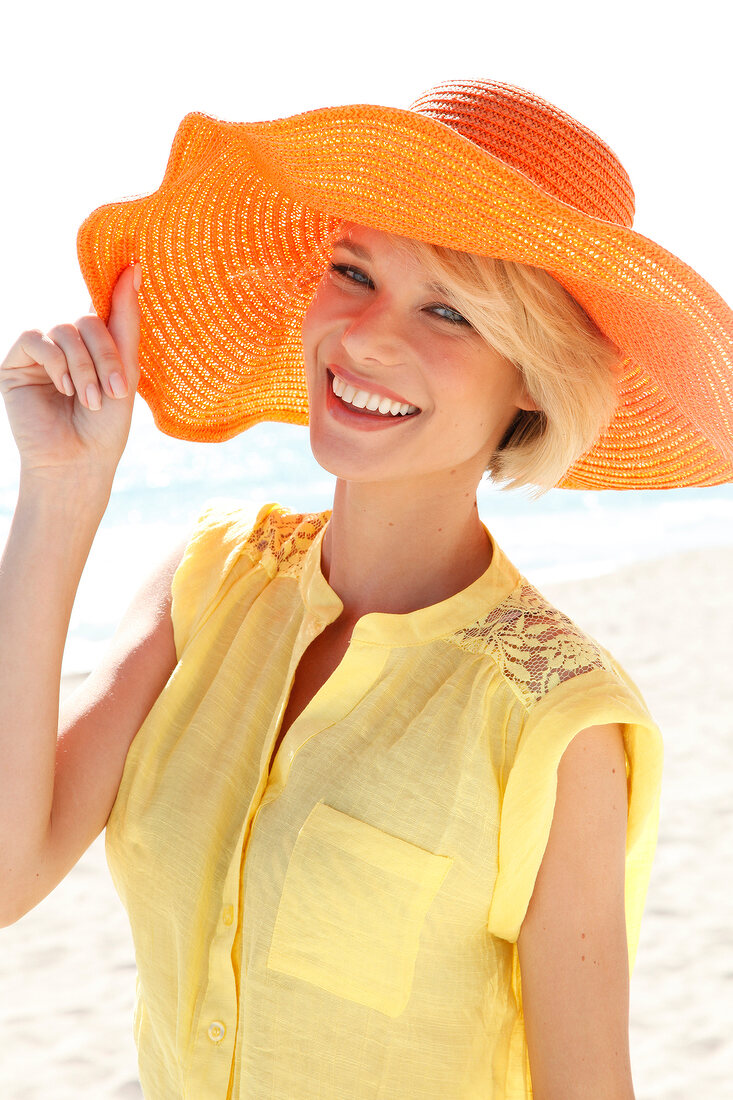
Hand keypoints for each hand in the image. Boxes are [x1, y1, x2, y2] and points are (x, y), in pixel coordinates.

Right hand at [0, 264, 141, 485]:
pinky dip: (56, 363)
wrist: (79, 463)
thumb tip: (135, 269)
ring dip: (84, 367)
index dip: (116, 291)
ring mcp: (41, 352)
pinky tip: (64, 390)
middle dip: (105, 355)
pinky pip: (36, 339)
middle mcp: (68, 343)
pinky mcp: (17, 362)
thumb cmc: (106, 426)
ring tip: (90, 400)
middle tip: (115, 391)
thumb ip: (126, 321)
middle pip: (87, 320)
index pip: (103, 308)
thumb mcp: (126, 371)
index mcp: (96, 345)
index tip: (137, 265)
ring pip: (64, 330)